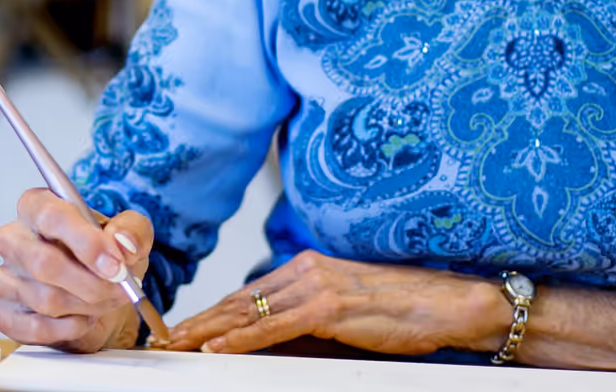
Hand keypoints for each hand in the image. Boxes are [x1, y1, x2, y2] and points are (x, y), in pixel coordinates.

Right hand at [0, 188, 154, 351]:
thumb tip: (122, 243)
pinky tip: (83, 317)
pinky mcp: (5, 314)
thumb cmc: (105, 259)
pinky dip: (70, 328)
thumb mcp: (130, 235)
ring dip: (87, 306)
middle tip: (118, 289)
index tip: (115, 265)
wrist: (97, 298)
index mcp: (38, 206)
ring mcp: (4, 277)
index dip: (86, 242)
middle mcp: (14, 238)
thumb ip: (132, 230)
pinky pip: (37, 328)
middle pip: (42, 262)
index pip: (51, 216)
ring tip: (105, 301)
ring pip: (45, 299)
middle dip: (90, 283)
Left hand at [164, 250, 506, 356]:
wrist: (448, 303)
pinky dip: (240, 339)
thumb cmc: (405, 309)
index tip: (186, 326)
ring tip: (179, 344)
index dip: (213, 311)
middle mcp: (305, 270)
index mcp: (307, 267)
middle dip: (200, 320)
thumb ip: (308, 324)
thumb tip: (272, 344)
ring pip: (248, 312)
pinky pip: (273, 327)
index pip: (248, 292)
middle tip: (167, 336)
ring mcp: (315, 286)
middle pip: (239, 299)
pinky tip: (217, 348)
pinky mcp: (327, 307)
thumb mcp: (346, 315)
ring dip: (208, 330)